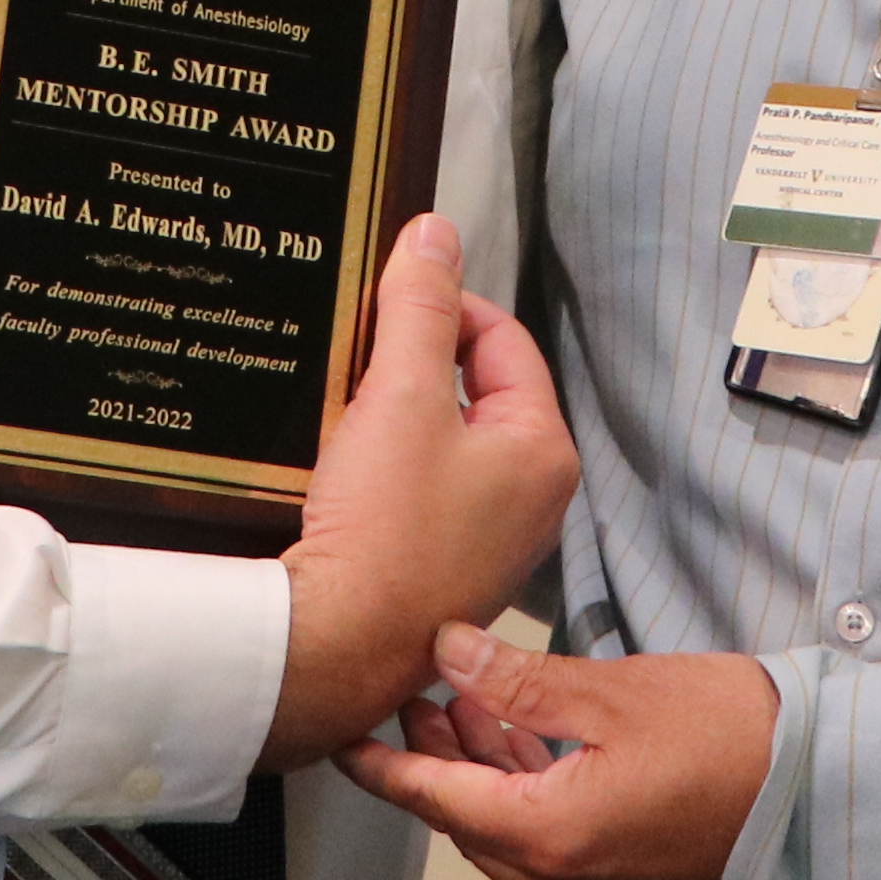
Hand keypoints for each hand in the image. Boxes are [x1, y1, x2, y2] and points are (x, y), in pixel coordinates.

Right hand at [262, 218, 576, 770]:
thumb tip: (436, 231)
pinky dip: (384, 467)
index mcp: (543, 450)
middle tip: (357, 362)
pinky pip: (419, 489)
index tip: (383, 301)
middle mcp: (531, 498)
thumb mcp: (400, 396)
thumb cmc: (384, 533)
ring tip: (346, 416)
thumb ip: (420, 307)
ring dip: (394, 417)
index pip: (502, 338)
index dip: (440, 307)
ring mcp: (488, 539)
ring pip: (442, 440)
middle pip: (473, 389)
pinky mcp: (441, 567)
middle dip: (413, 366)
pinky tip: (344, 472)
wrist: (337, 648)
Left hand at [336, 624, 776, 879]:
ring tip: (477, 711)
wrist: (840, 800)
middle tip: (425, 695)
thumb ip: (519, 683)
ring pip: (517, 848)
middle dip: (442, 764)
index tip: (343, 737)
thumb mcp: (615, 693)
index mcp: (551, 840)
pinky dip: (538, 813)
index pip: (436, 803)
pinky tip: (539, 758)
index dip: (384, 766)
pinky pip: (561, 864)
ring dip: (491, 785)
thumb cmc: (735, 736)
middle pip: (473, 830)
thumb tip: (445, 653)